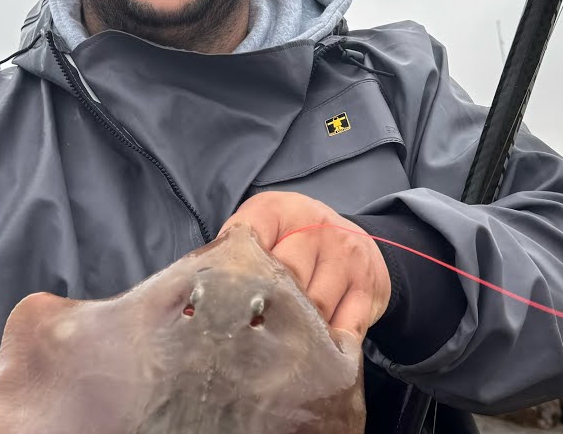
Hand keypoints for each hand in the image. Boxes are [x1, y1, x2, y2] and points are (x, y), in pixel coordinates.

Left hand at [219, 190, 390, 338]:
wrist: (355, 243)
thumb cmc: (293, 242)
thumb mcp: (263, 231)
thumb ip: (233, 252)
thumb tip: (193, 299)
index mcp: (279, 210)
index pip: (249, 238)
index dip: (235, 275)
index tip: (222, 304)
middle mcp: (316, 227)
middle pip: (284, 277)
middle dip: (267, 308)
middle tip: (249, 334)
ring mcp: (346, 256)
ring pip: (314, 307)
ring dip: (296, 331)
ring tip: (279, 345)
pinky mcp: (368, 288)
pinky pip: (345, 328)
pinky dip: (327, 346)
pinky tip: (312, 353)